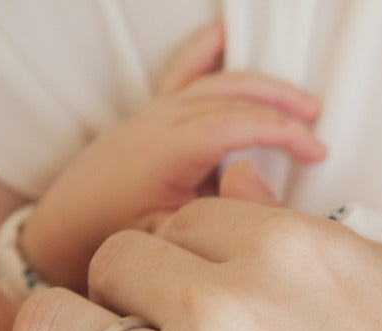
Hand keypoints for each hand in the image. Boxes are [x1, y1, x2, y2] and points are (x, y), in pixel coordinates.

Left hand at [19, 24, 324, 290]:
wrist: (64, 232)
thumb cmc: (115, 242)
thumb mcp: (169, 239)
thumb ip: (210, 217)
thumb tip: (246, 185)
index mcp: (166, 151)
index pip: (236, 126)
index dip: (282, 133)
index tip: (316, 150)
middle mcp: (159, 122)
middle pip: (232, 96)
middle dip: (281, 104)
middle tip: (317, 124)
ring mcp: (153, 113)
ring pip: (215, 84)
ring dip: (261, 86)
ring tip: (300, 102)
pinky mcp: (149, 116)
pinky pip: (182, 74)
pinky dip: (206, 53)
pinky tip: (225, 38)